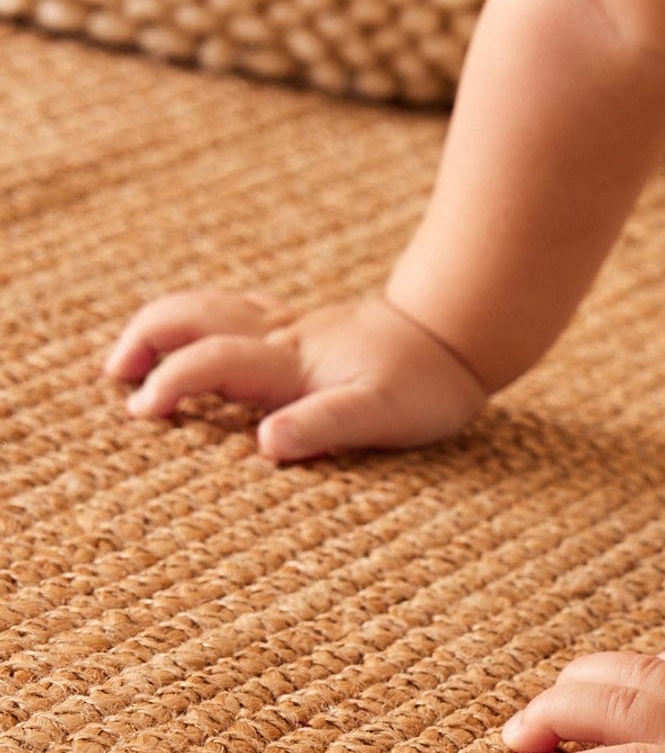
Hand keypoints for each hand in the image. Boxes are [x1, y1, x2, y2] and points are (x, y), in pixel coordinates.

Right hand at [102, 287, 490, 463]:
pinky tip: (191, 344)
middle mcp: (281, 339)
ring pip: (211, 307)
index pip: (212, 361)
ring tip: (130, 359)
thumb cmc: (424, 384)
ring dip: (164, 326)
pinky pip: (235, 313)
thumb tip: (265, 444)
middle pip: (195, 315)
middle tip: (115, 376)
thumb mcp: (382, 415)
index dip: (170, 382)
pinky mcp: (300, 328)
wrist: (460, 333)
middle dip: (146, 338)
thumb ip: (324, 427)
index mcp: (291, 363)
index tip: (140, 412)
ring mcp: (289, 328)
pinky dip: (198, 324)